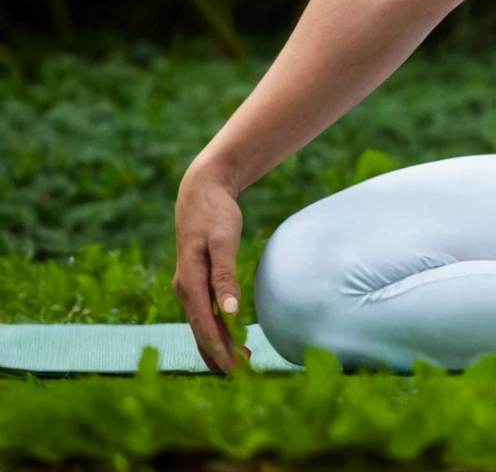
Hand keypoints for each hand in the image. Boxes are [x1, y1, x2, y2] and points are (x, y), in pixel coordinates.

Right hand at [174, 159, 248, 375]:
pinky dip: (215, 328)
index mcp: (190, 282)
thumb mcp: (223, 239)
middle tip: (242, 374)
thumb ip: (225, 276)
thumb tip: (230, 313)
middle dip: (219, 354)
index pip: (204, 326)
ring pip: (201, 324)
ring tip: (240, 362)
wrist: (201, 190)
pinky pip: (203, 312)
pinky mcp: (195, 280)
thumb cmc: (214, 213)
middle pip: (201, 330)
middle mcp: (185, 288)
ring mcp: (188, 285)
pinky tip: (229, 336)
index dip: (220, 349)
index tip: (236, 368)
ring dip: (218, 344)